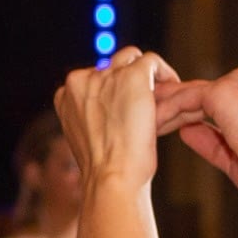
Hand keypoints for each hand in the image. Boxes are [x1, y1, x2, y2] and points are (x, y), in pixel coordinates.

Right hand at [55, 48, 172, 197]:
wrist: (112, 178)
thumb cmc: (104, 171)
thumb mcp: (87, 139)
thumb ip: (93, 117)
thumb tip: (113, 110)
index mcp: (65, 95)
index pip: (92, 81)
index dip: (112, 93)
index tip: (125, 110)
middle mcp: (81, 80)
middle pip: (111, 68)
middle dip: (127, 84)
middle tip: (145, 107)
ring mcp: (105, 76)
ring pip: (130, 60)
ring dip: (145, 77)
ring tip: (160, 98)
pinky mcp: (131, 75)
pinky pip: (151, 61)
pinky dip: (164, 73)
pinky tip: (172, 90)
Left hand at [154, 66, 237, 200]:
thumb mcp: (234, 154)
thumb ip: (210, 139)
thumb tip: (186, 130)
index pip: (213, 100)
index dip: (186, 112)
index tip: (165, 124)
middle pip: (197, 92)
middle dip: (169, 104)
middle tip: (142, 115)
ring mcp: (235, 83)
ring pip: (189, 93)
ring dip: (163, 106)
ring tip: (138, 118)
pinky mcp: (224, 91)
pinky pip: (187, 98)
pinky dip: (168, 110)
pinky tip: (150, 121)